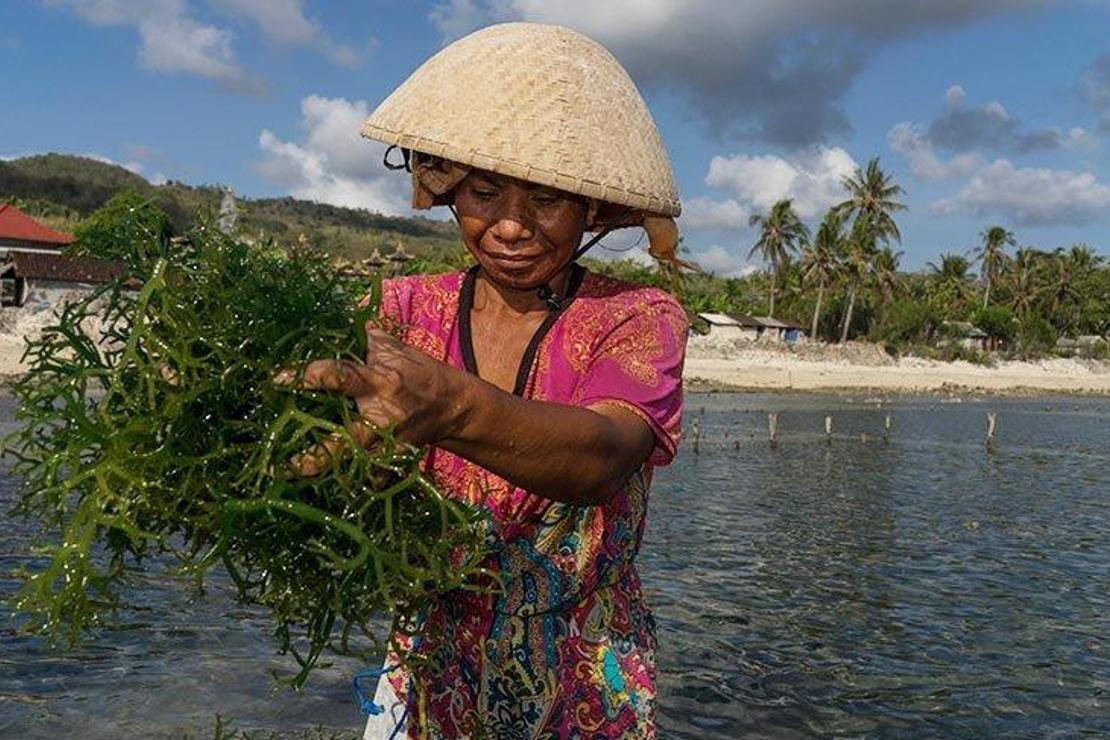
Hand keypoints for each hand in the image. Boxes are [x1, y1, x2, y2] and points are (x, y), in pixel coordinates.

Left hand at [275, 326, 461, 474]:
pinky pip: (376, 476)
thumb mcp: (398, 350)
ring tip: (294, 477)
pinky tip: (338, 484)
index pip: (340, 376)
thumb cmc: (422, 372)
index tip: (277, 379)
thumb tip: (349, 319)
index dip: (309, 376)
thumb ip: (371, 338)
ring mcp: (391, 441)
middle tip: (284, 467)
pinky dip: (359, 481)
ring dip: (330, 474)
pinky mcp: (397, 457)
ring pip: (357, 465)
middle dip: (317, 456)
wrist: (456, 406)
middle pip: (346, 441)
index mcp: (380, 381)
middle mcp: (383, 414)